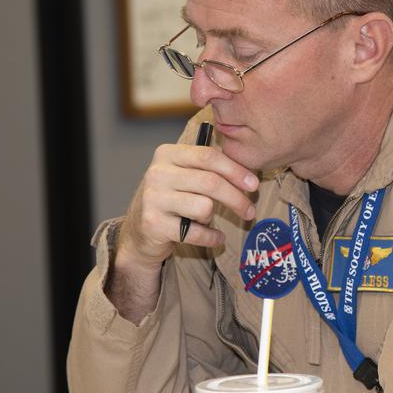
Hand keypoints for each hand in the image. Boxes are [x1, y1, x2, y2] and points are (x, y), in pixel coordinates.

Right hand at [116, 140, 258, 269]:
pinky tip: (216, 238)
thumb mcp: (183, 176)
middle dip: (237, 198)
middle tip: (250, 211)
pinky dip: (212, 238)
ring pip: (204, 207)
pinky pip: (196, 232)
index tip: (254, 185)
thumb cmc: (171, 200)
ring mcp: (154, 198)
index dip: (236, 170)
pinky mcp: (154, 224)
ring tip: (206, 219)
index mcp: (167, 154)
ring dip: (212, 217)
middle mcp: (157, 173)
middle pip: (210, 183)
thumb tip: (249, 176)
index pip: (208, 157)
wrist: (139, 231)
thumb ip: (208, 169)